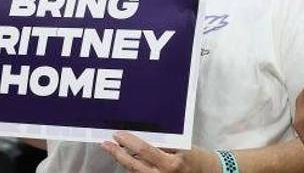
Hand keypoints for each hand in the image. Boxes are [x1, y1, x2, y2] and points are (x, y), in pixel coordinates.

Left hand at [101, 131, 215, 172]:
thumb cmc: (197, 158)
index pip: (144, 151)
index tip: (119, 135)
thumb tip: (142, 138)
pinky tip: (126, 159)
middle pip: (133, 165)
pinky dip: (132, 167)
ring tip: (112, 149)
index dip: (129, 143)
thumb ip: (164, 145)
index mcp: (171, 164)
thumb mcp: (183, 147)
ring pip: (134, 172)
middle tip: (106, 144)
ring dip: (122, 160)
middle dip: (118, 154)